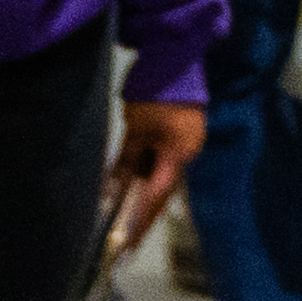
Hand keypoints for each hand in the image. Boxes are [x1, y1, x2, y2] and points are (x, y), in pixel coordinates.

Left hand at [102, 99, 204, 264]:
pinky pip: (163, 159)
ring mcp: (187, 140)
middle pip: (163, 188)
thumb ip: (127, 161)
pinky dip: (148, 172)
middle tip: (128, 240)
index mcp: (180, 154)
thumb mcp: (136, 128)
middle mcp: (188, 152)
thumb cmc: (155, 93)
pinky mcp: (182, 129)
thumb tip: (114, 190)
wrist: (173, 56)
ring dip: (145, 193)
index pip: (158, 195)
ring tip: (126, 216)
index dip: (142, 221)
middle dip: (144, 213)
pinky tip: (133, 181)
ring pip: (162, 174)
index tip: (128, 245)